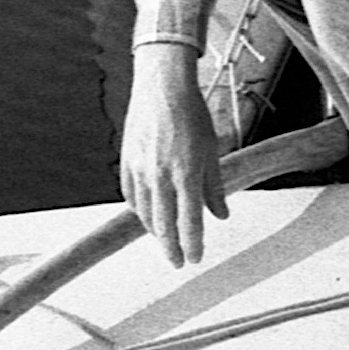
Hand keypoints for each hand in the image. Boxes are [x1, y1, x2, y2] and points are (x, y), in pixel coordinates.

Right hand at [119, 43, 227, 267]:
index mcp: (186, 172)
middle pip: (164, 226)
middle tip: (179, 262)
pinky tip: (148, 217)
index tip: (195, 258)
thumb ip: (214, 186)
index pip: (189, 222)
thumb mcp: (211, 149)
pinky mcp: (127, 163)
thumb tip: (221, 215)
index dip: (192, 245)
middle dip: (172, 249)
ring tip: (166, 241)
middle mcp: (161, 175)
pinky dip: (140, 212)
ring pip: (146, 214)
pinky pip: (131, 198)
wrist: (162, 87)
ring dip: (156, 232)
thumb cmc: (192, 114)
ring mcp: (140, 170)